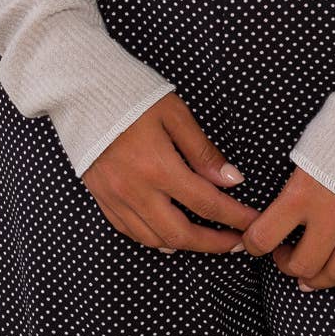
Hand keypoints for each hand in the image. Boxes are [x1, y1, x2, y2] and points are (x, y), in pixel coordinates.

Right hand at [83, 91, 258, 252]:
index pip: (207, 204)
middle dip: (213, 244)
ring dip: (184, 245)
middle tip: (236, 242)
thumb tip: (231, 180)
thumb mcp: (174, 114)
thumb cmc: (131, 94)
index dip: (234, 218)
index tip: (253, 223)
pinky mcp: (101, 197)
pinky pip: (129, 231)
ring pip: (154, 239)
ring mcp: (115, 198)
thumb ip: (203, 151)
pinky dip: (153, 239)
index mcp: (158, 168)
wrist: (80, 90)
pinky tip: (168, 237)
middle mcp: (136, 191)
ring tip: (207, 240)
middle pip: (181, 234)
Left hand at [240, 167, 334, 297]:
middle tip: (286, 258)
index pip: (265, 236)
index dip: (253, 245)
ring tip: (311, 278)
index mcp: (302, 194)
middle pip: (304, 264)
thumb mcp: (307, 150)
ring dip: (320, 280)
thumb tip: (282, 206)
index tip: (254, 243)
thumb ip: (295, 184)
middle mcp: (331, 217)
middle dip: (289, 267)